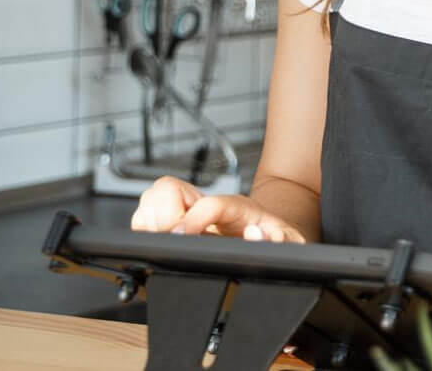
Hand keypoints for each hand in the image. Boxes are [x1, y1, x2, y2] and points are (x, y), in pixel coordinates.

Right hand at [131, 175, 306, 242]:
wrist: (266, 231)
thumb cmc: (273, 235)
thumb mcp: (287, 240)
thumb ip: (278, 239)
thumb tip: (257, 235)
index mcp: (234, 205)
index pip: (208, 203)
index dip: (192, 218)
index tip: (183, 236)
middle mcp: (207, 201)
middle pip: (166, 189)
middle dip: (165, 218)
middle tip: (176, 240)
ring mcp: (188, 207)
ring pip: (152, 196)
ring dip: (152, 221)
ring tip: (171, 241)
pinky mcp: (173, 217)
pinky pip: (143, 213)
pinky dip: (145, 227)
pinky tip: (162, 242)